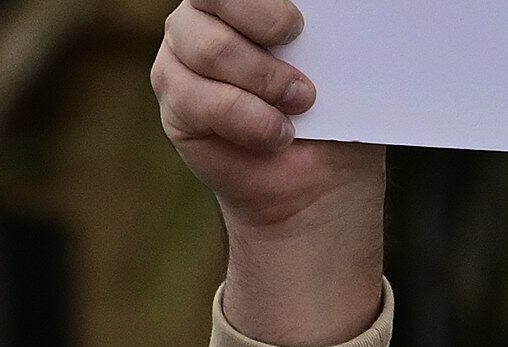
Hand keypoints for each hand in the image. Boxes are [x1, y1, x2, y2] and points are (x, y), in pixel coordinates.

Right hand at [153, 0, 386, 345]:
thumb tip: (304, 10)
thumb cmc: (333, 98)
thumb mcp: (331, 44)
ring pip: (211, 50)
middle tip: (299, 46)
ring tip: (300, 102)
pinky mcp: (174, 103)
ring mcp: (180, 57)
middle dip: (265, 23)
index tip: (297, 21)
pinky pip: (205, 102)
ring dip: (264, 79)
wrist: (315, 170)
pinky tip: (277, 134)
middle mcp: (203, 14)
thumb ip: (312, 16)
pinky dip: (249, 120)